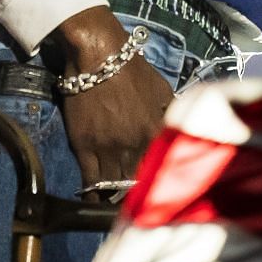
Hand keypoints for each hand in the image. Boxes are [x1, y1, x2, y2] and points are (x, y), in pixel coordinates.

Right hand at [51, 5, 174, 202]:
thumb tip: (178, 130)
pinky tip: (94, 200)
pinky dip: (93, 194)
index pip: (161, 169)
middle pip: (136, 182)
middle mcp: (134, 145)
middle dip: (136, 194)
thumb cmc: (132, 69)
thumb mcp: (163, 90)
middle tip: (135, 203)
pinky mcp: (83, 146)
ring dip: (115, 197)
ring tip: (115, 205)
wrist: (98, 56)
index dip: (159, 183)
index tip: (157, 192)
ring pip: (113, 186)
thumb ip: (170, 114)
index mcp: (156, 131)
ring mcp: (108, 148)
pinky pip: (90, 181)